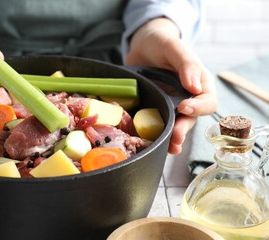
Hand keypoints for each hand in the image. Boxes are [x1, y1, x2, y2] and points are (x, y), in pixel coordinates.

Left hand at [125, 18, 216, 153]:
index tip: (183, 107)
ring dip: (172, 138)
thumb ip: (186, 64)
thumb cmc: (162, 43)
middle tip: (175, 138)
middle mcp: (188, 98)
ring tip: (167, 148)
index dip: (198, 108)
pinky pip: (158, 124)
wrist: (142, 45)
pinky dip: (156, 134)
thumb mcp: (174, 48)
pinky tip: (152, 143)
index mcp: (200, 84)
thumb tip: (195, 87)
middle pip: (191, 119)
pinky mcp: (156, 109)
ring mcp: (171, 105)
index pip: (207, 102)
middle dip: (184, 130)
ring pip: (176, 126)